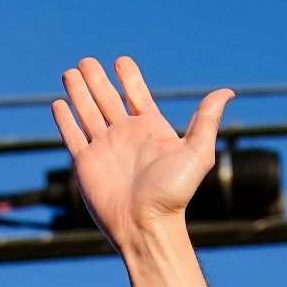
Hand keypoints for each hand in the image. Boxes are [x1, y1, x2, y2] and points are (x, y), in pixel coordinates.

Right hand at [50, 57, 230, 251]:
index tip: (120, 61)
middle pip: (107, 99)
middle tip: (86, 61)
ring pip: (87, 112)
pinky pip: (72, 135)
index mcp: (150, 129)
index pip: (136, 95)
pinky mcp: (85, 163)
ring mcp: (104, 148)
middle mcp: (125, 136)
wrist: (146, 226)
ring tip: (70, 72)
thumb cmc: (173, 193)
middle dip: (97, 79)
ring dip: (79, 92)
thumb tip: (227, 92)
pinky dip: (65, 119)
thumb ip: (207, 120)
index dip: (128, 77)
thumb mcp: (197, 153)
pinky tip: (59, 103)